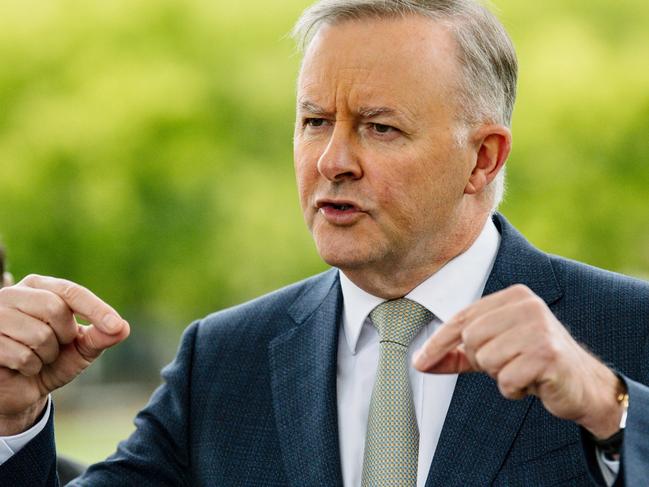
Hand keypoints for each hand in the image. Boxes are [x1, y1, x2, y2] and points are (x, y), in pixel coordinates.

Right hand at [0, 274, 128, 434]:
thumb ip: (102, 336)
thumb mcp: (82, 349)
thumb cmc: (52, 362)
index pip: (71, 292)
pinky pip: (21, 355)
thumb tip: (123, 328)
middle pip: (55, 308)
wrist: (19, 389)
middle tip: (56, 345)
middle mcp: (14, 294)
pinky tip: (19, 367)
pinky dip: (30, 367)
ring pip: (39, 334)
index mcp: (39, 287)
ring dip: (46, 355)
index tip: (116, 326)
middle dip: (64, 335)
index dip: (96, 309)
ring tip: (36, 357)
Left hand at [413, 284, 623, 438]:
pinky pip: (506, 379)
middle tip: (508, 364)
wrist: (583, 385)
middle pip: (471, 339)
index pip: (462, 318)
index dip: (438, 343)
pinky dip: (514, 389)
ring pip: (487, 359)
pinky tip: (533, 383)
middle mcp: (527, 305)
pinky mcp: (547, 354)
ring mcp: (540, 328)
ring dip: (500, 376)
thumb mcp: (493, 352)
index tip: (420, 362)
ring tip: (523, 371)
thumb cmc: (533, 363)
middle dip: (483, 360)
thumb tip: (420, 361)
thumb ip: (457, 353)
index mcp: (513, 296)